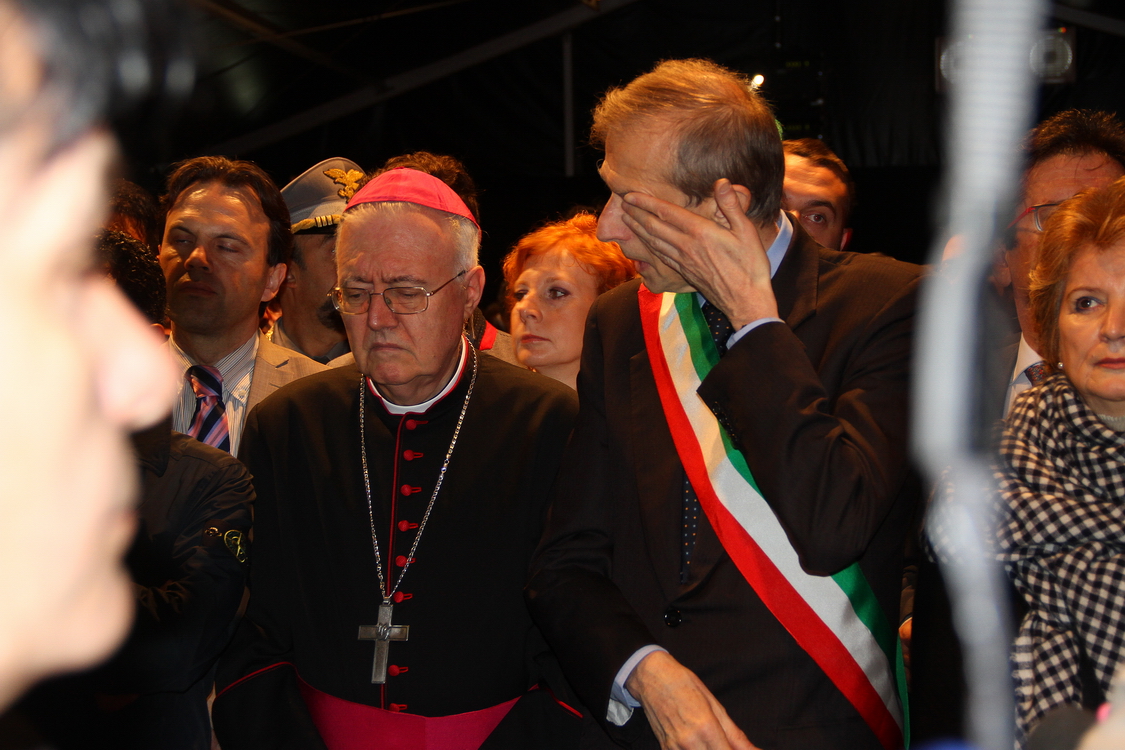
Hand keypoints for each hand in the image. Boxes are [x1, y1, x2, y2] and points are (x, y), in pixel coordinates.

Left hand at [621, 178, 777, 327]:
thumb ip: (731, 206)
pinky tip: (644, 242)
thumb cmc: (750, 266)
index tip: (630, 194)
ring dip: (638, 229)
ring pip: (653, 242)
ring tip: (626, 219)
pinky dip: (648, 246)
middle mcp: (686, 246)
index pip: (666, 213)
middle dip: (636, 214)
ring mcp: (683, 261)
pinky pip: (660, 256)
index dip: (646, 203)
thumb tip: (722, 182)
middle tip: (622, 203)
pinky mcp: (684, 272)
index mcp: (700, 233)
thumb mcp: (747, 231)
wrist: (745, 300)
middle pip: (654, 227)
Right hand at [625, 650, 757, 749]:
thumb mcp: (715, 706)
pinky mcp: (665, 749)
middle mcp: (690, 742)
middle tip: (726, 744)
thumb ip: (736, 735)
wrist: (652, 677)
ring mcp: (675, 748)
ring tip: (713, 743)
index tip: (740, 749)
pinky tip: (699, 744)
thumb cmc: (684, 684)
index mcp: (707, 728)